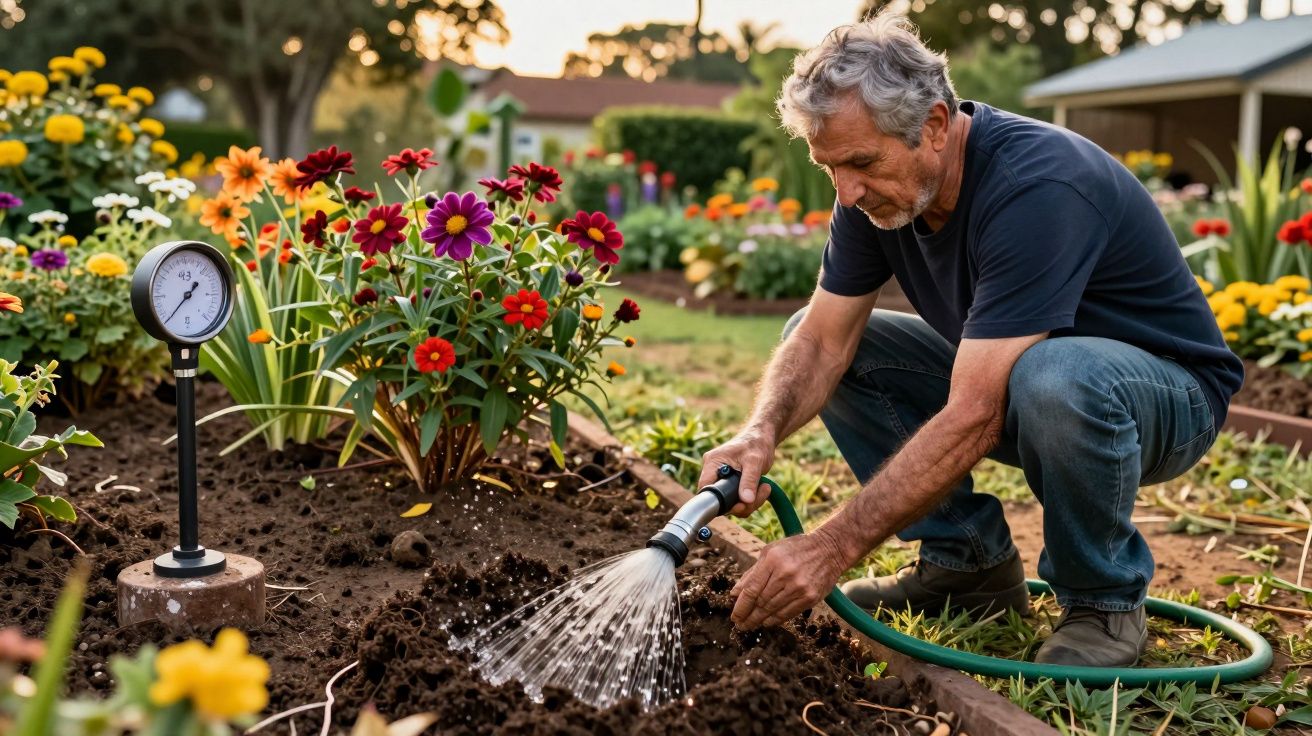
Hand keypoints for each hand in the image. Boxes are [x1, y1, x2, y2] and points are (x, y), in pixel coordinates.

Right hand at [698, 430, 775, 516]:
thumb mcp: (754, 461)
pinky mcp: (730, 484)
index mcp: (712, 463)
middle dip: (741, 504)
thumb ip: (749, 481)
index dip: (719, 501)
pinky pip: (737, 499)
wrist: (762, 437)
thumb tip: (746, 501)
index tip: (740, 505)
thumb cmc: (756, 443)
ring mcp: (722, 479)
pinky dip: (750, 499)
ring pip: (730, 503)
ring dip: (749, 503)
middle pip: (720, 500)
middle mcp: (713, 472)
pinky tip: (762, 488)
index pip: (706, 489)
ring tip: (765, 488)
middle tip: (758, 496)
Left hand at [730, 529, 849, 628]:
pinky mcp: (810, 597)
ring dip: (759, 620)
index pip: (751, 589)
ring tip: (750, 625)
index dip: (741, 606)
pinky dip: (775, 620)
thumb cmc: (796, 549)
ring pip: (773, 610)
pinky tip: (766, 623)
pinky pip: (788, 613)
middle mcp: (786, 574)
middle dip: (748, 616)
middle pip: (761, 602)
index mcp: (772, 560)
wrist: (830, 550)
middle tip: (740, 625)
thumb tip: (735, 594)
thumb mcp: (770, 552)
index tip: (734, 615)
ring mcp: (800, 587)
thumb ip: (752, 573)